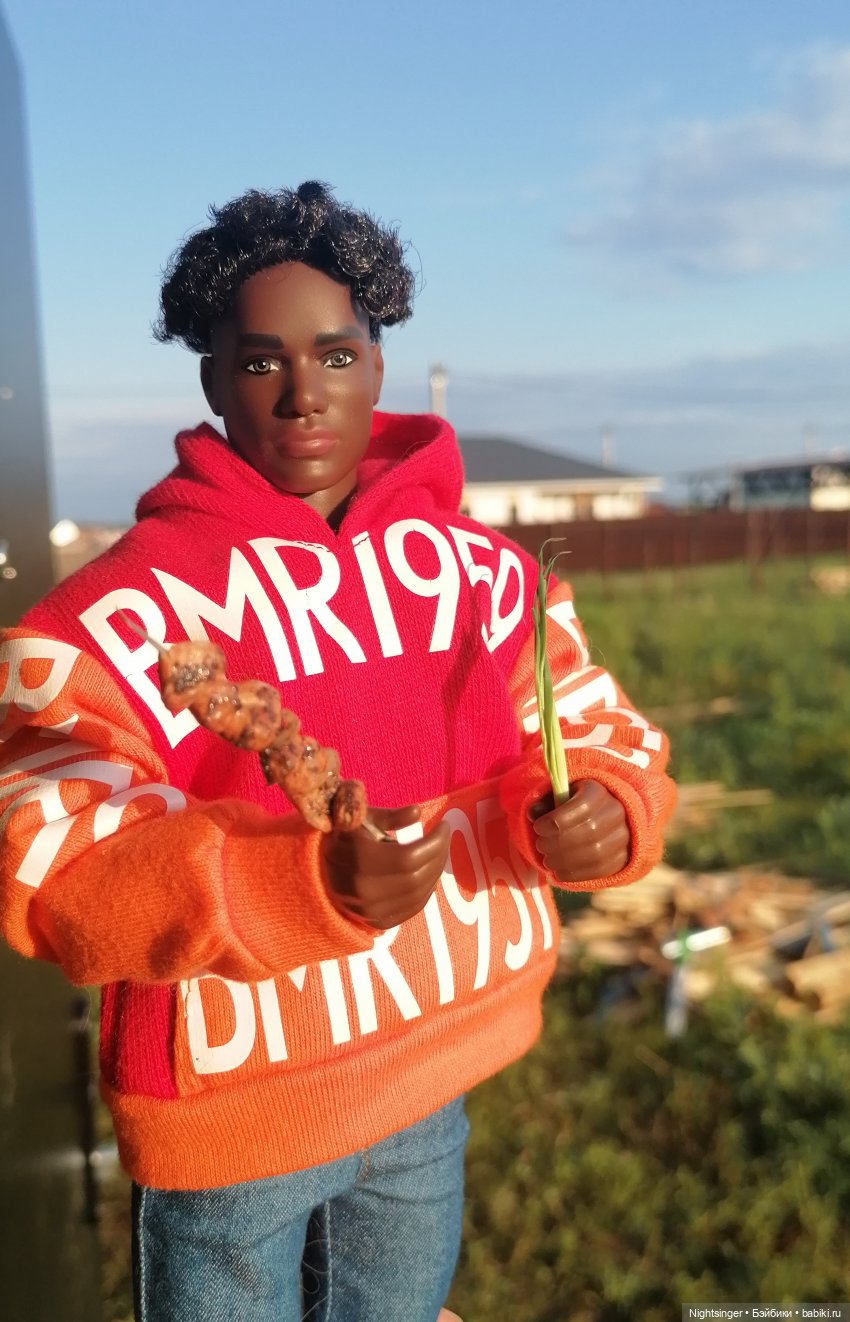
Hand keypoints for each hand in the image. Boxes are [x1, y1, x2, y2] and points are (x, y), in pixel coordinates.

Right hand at [321, 805, 450, 929]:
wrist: (316, 873)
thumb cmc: (342, 837)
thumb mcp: (361, 818)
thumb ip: (389, 816)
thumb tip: (417, 812)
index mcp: (360, 859)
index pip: (410, 856)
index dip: (434, 841)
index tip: (443, 825)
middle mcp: (365, 889)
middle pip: (418, 875)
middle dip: (439, 854)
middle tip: (444, 838)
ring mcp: (371, 910)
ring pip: (419, 894)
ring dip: (436, 871)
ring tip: (439, 852)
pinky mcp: (377, 922)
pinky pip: (412, 908)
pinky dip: (427, 890)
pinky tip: (429, 873)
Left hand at [529, 779, 629, 883]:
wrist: (600, 819)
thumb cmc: (571, 806)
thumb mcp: (558, 798)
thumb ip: (545, 803)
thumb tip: (532, 814)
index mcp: (599, 792)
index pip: (583, 806)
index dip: (557, 819)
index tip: (537, 827)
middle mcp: (617, 812)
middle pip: (591, 831)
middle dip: (559, 842)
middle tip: (540, 846)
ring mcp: (623, 836)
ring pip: (597, 853)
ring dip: (566, 860)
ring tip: (547, 860)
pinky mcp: (622, 858)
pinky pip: (601, 870)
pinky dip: (576, 874)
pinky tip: (558, 872)